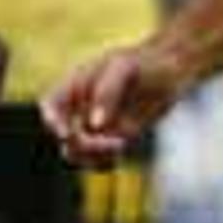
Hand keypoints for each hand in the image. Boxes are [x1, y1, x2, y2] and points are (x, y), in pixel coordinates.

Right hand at [42, 40, 185, 165]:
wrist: (172, 68)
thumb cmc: (144, 60)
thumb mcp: (124, 68)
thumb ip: (106, 93)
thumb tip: (94, 125)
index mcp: (75, 86)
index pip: (50, 107)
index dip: (52, 122)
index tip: (67, 134)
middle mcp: (82, 108)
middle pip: (64, 136)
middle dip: (82, 145)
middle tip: (112, 141)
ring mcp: (97, 126)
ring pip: (78, 154)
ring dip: (93, 157)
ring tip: (120, 144)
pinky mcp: (115, 139)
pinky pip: (100, 160)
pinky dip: (106, 162)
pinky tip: (122, 148)